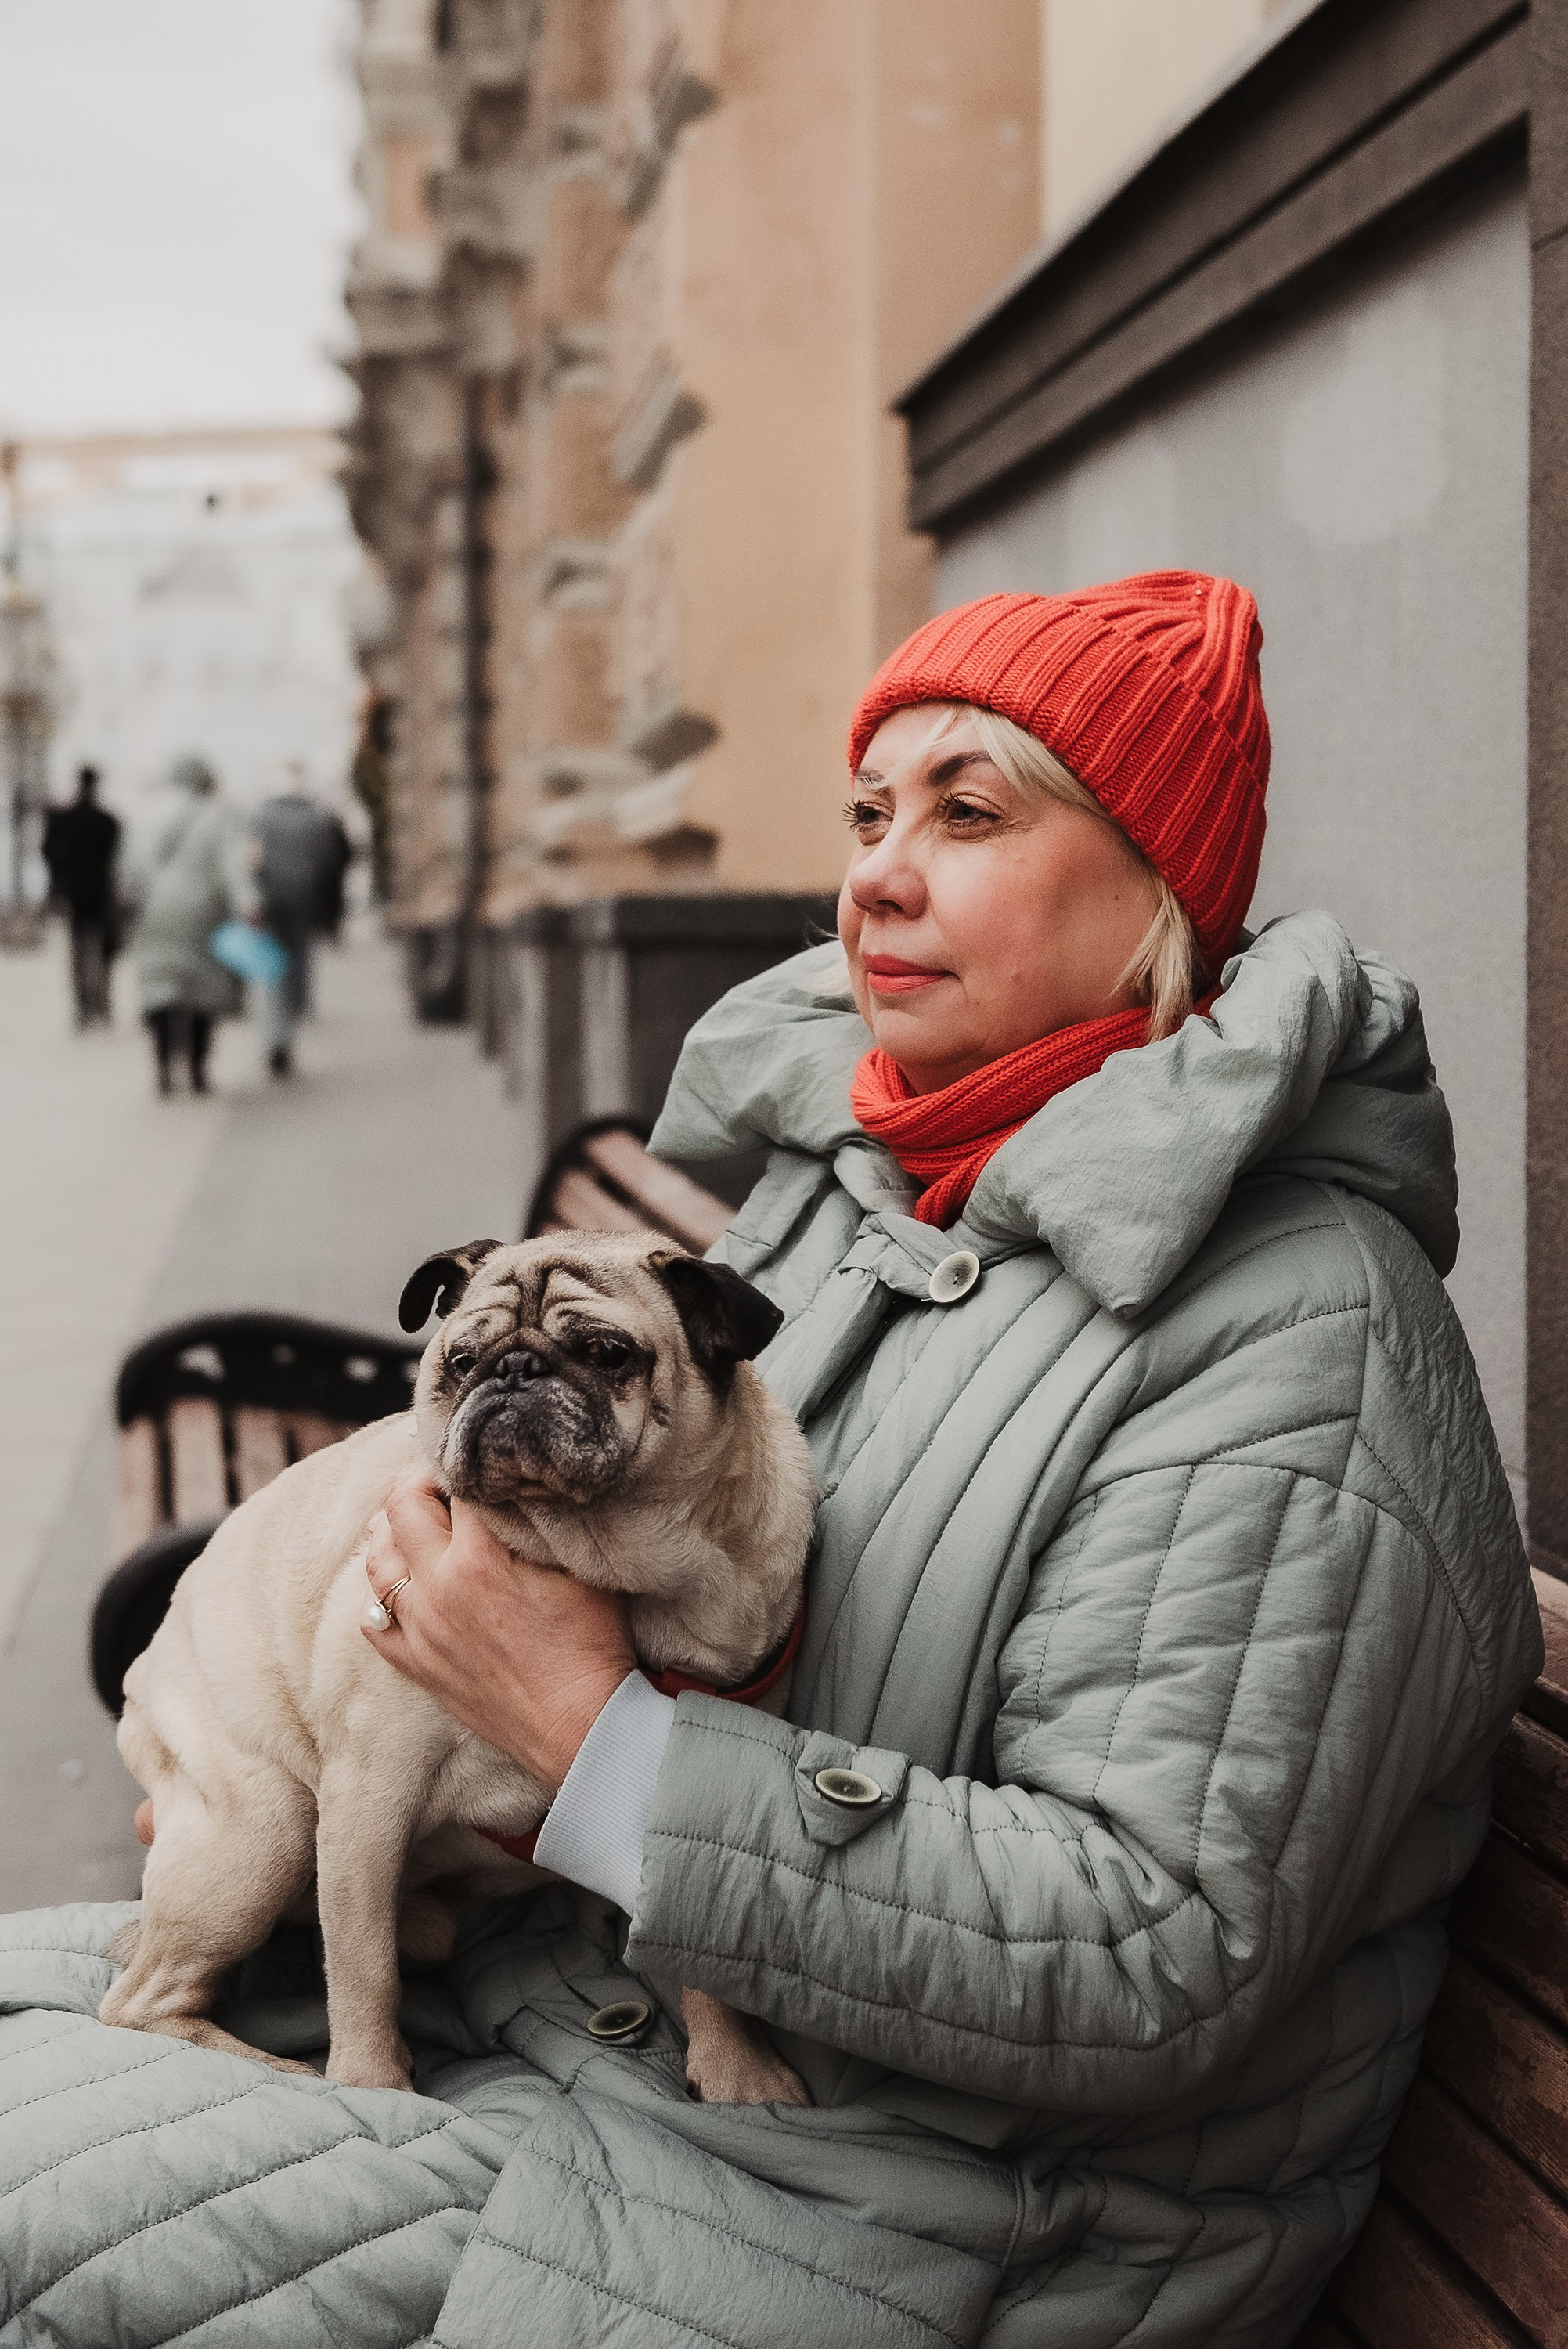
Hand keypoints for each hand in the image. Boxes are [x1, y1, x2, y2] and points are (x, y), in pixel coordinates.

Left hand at [361, 1474, 634, 1792]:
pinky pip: (373, 1622)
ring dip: (393, 1532)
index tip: (481, 1457)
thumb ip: (540, 1521)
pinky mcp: (416, 1665)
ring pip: (376, 1561)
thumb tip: (521, 1484)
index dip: (469, 1461)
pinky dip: (382, 1595)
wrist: (580, 1726)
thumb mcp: (577, 1568)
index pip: (456, 1482)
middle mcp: (437, 1588)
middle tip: (446, 1480)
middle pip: (401, 1507)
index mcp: (478, 1558)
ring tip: (418, 1522)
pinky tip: (403, 1585)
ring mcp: (420, 1630)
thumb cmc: (591, 1645)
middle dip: (420, 1483)